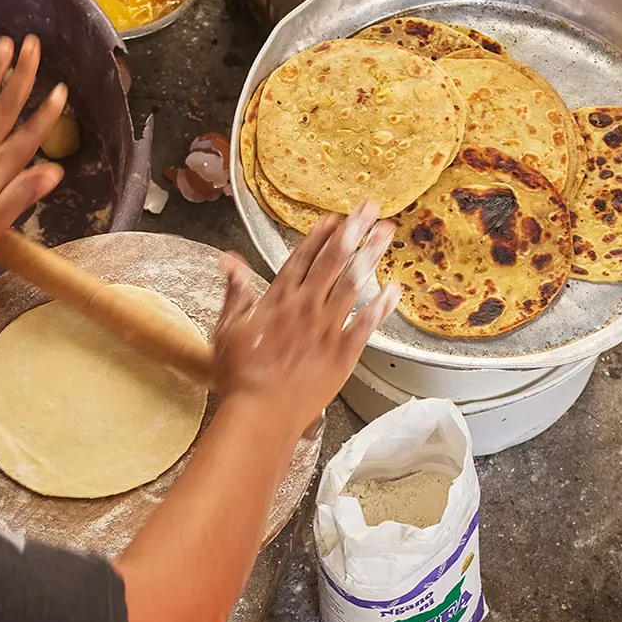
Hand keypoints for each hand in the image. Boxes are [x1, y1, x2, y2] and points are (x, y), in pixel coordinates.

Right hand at [213, 202, 400, 435]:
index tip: (335, 218)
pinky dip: (381, 306)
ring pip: (352, 285)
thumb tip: (229, 260)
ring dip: (370, 257)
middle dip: (352, 233)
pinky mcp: (343, 354)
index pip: (302, 260)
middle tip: (370, 208)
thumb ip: (235, 293)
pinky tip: (395, 289)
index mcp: (278, 301)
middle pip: (332, 263)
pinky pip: (366, 325)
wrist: (260, 413)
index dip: (319, 237)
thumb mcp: (227, 329)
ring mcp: (327, 330)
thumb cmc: (240, 376)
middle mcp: (306, 309)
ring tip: (386, 233)